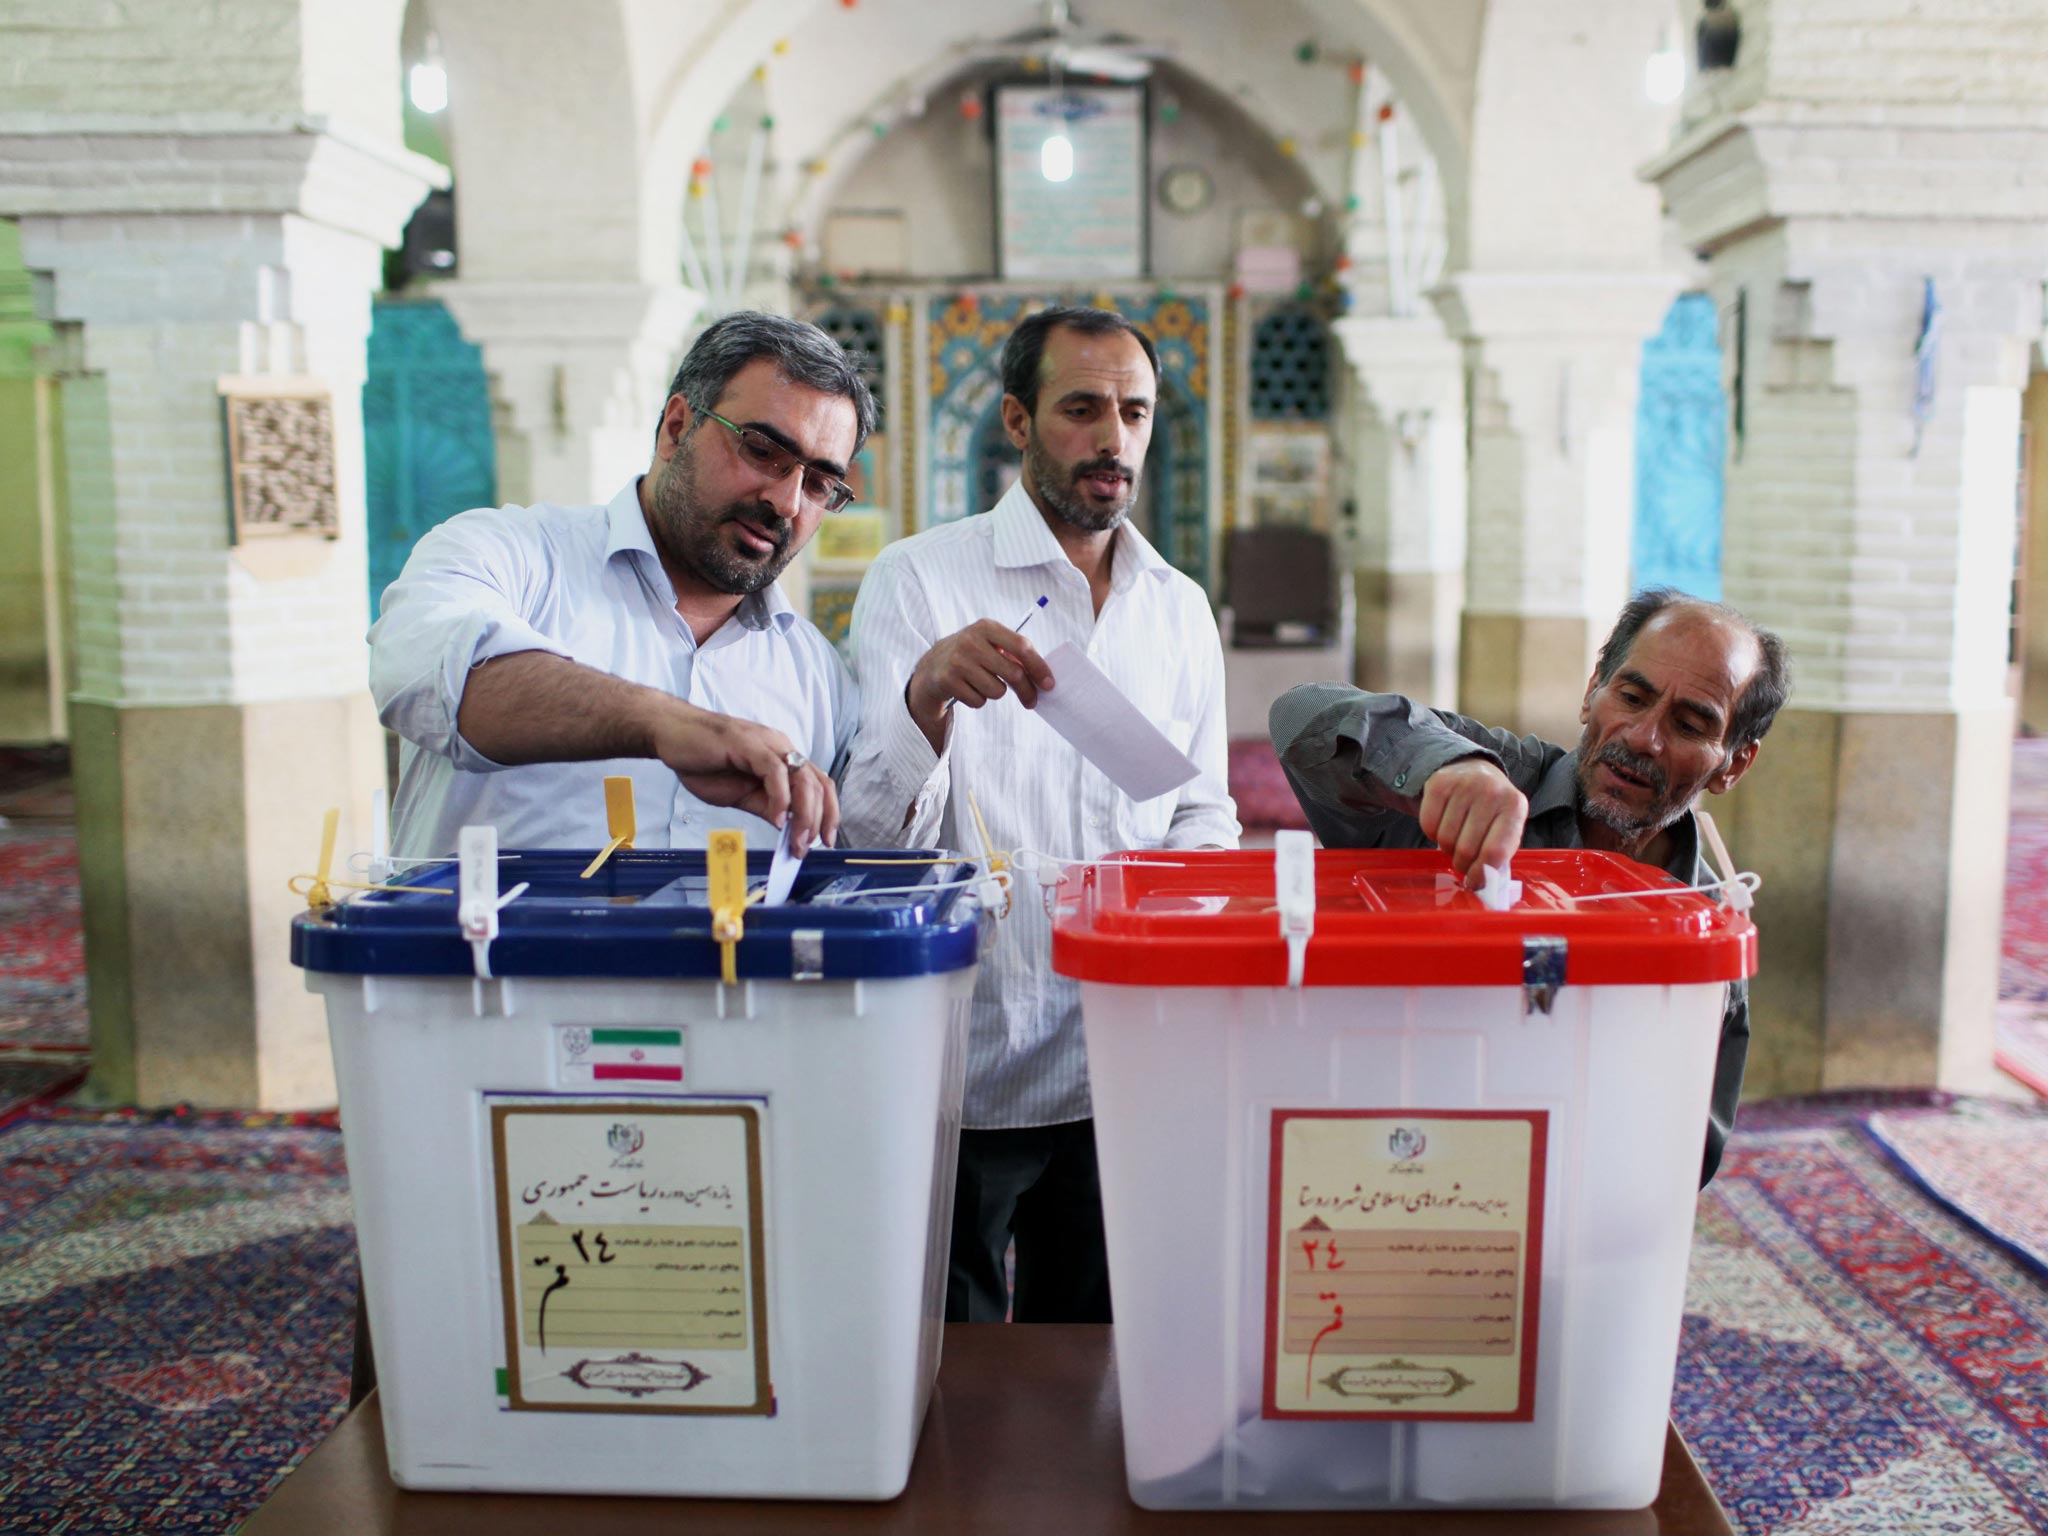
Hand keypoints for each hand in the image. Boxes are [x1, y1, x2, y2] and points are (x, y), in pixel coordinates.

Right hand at [649, 703, 839, 855]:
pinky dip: (780, 798)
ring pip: (802, 779)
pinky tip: (776, 818)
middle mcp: (781, 749)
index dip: (828, 813)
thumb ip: (766, 807)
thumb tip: (789, 830)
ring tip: (796, 839)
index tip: (825, 841)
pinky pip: (774, 771)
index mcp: (782, 760)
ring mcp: (767, 744)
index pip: (819, 786)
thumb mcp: (740, 794)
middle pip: (817, 785)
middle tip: (804, 848)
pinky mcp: (749, 744)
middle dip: (817, 821)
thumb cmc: (703, 761)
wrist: (671, 735)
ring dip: (804, 814)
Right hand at [906, 620, 1055, 750]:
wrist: (932, 665)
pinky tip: (968, 688)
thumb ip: (1015, 654)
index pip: (1021, 646)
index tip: (1049, 684)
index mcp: (986, 627)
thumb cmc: (972, 655)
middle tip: (1032, 701)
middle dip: (1026, 691)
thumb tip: (1044, 678)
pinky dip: (978, 700)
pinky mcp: (948, 680)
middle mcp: (971, 641)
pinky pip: (979, 701)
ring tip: (983, 683)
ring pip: (997, 691)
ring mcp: (957, 661)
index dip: (1038, 667)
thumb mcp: (990, 644)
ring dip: (996, 693)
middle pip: (1013, 673)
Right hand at [1417, 758, 1526, 885]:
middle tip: (1463, 862)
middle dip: (1462, 863)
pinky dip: (1433, 834)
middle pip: (1466, 849)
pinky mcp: (1439, 783)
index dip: (1481, 874)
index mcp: (1514, 807)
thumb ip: (1498, 854)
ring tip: (1456, 839)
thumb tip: (1482, 884)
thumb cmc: (1491, 809)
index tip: (1474, 883)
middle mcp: (1491, 792)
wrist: (1472, 769)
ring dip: (1447, 848)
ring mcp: (1464, 785)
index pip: (1495, 851)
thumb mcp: (1505, 827)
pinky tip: (1444, 825)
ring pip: (1445, 839)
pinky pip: (1428, 825)